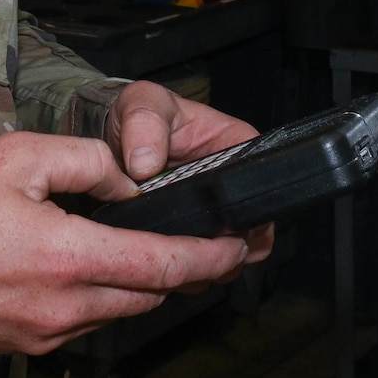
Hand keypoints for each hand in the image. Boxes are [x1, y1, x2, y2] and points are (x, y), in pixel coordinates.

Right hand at [0, 131, 252, 354]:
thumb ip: (86, 160)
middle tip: (202, 243)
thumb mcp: (17, 157)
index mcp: (71, 258)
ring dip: (138, 286)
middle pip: (149, 295)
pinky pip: (81, 325)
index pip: (163, 265)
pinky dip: (99, 299)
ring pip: (117, 313)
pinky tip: (88, 271)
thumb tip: (129, 181)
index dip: (209, 258)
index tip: (238, 246)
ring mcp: (45, 333)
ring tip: (144, 251)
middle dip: (182, 271)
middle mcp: (66, 306)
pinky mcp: (25, 345)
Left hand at [102, 82, 274, 263]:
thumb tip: (146, 165)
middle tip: (193, 252)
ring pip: (232, 255)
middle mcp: (235, 185)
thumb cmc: (138, 115)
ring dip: (208, 266)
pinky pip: (207, 265)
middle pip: (254, 231)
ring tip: (176, 261)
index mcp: (236, 147)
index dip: (249, 214)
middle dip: (228, 249)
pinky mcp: (197, 235)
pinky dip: (190, 273)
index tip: (222, 230)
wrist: (114, 137)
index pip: (263, 186)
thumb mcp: (141, 104)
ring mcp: (218, 215)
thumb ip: (144, 124)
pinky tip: (167, 267)